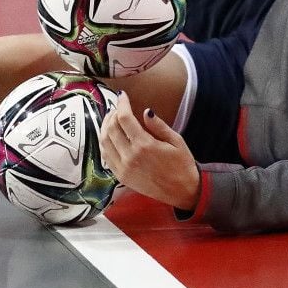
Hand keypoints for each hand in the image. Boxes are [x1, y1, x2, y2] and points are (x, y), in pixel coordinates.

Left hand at [99, 92, 199, 210]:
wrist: (183, 192)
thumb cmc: (182, 165)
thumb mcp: (176, 141)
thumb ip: (158, 125)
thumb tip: (145, 111)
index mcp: (145, 146)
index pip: (124, 118)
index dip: (121, 103)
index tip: (122, 95)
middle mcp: (130, 157)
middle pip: (111, 128)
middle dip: (112, 113)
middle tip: (118, 107)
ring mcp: (123, 168)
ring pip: (104, 142)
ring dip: (105, 127)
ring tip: (112, 118)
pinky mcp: (121, 177)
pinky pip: (106, 156)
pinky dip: (105, 143)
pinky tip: (111, 136)